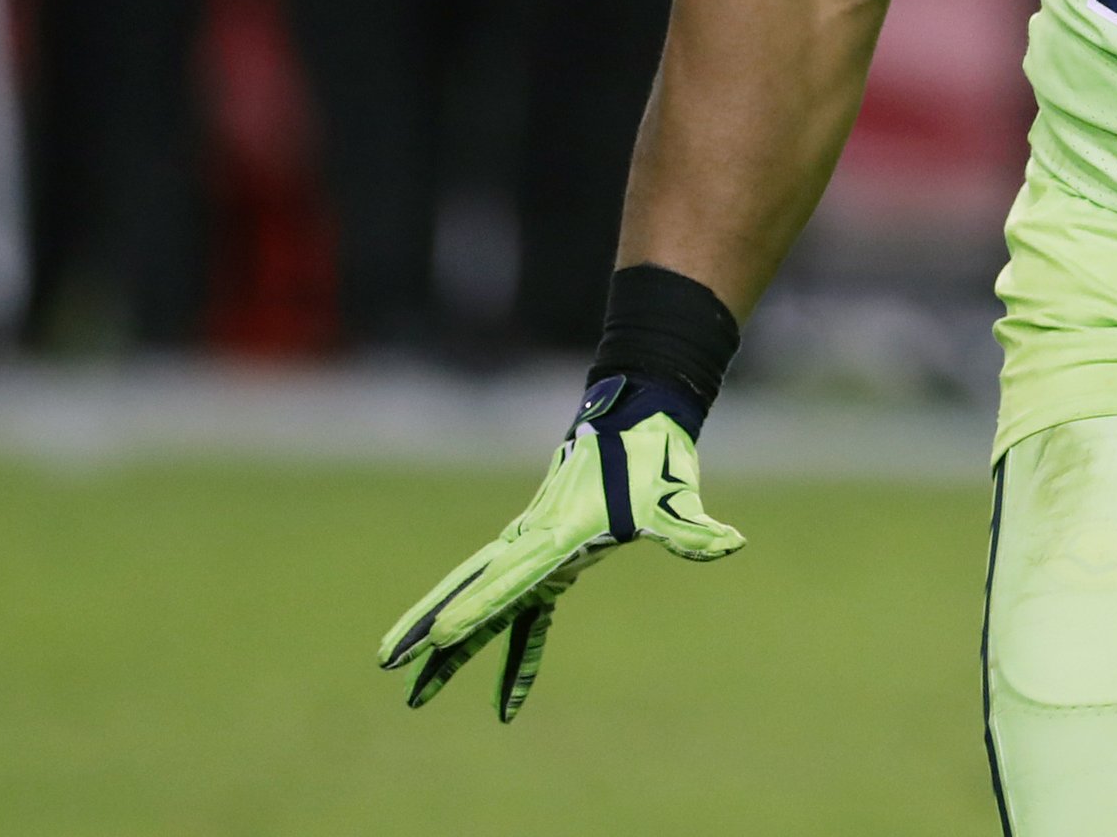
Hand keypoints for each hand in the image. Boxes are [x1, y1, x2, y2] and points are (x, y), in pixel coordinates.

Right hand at [379, 374, 744, 720]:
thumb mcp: (673, 495)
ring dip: (450, 644)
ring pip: (482, 600)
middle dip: (430, 628)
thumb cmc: (653, 457)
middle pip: (472, 590)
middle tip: (388, 664)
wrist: (637, 417)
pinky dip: (511, 651)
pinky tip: (509, 699)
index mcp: (556, 533)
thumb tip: (728, 543)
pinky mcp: (549, 555)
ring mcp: (535, 547)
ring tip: (415, 688)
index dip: (475, 609)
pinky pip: (521, 611)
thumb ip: (692, 528)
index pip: (508, 579)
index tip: (440, 636)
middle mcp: (534, 541)